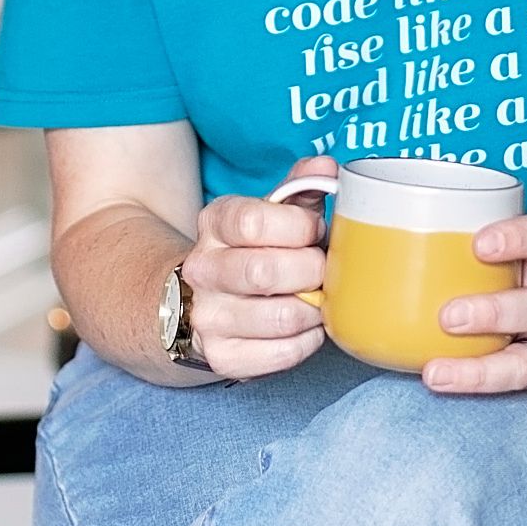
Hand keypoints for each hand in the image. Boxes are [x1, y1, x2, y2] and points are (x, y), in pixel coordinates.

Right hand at [177, 155, 333, 377]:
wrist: (200, 300)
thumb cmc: (251, 250)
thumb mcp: (269, 213)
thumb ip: (300, 188)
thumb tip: (326, 168)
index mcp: (214, 224)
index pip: (254, 221)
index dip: (299, 227)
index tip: (315, 232)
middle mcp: (202, 270)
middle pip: (265, 272)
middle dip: (312, 271)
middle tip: (322, 270)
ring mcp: (207, 317)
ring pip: (280, 317)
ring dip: (314, 309)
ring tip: (317, 299)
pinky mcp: (222, 357)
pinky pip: (283, 354)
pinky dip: (308, 341)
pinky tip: (306, 326)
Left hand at [423, 214, 526, 393]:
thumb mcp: (519, 245)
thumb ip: (471, 240)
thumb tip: (382, 240)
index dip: (515, 238)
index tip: (479, 244)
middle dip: (494, 312)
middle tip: (448, 316)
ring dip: (480, 364)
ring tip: (436, 368)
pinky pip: (513, 379)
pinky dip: (475, 380)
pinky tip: (441, 379)